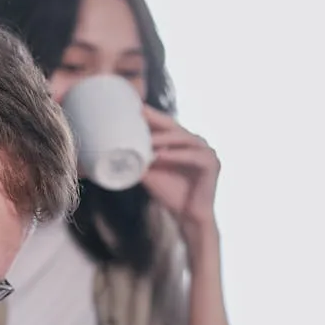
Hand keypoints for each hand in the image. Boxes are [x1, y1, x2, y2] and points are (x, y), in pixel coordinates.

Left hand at [141, 106, 221, 230]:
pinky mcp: (212, 164)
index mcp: (183, 142)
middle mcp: (196, 143)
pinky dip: (177, 155)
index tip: (132, 107)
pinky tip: (161, 155)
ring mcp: (207, 152)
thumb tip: (112, 150)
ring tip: (147, 140)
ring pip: (183, 139)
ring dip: (164, 139)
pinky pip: (193, 156)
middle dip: (156, 118)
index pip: (165, 125)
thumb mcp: (150, 173)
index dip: (150, 115)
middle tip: (138, 112)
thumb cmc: (170, 194)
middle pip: (174, 126)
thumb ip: (138, 159)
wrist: (187, 217)